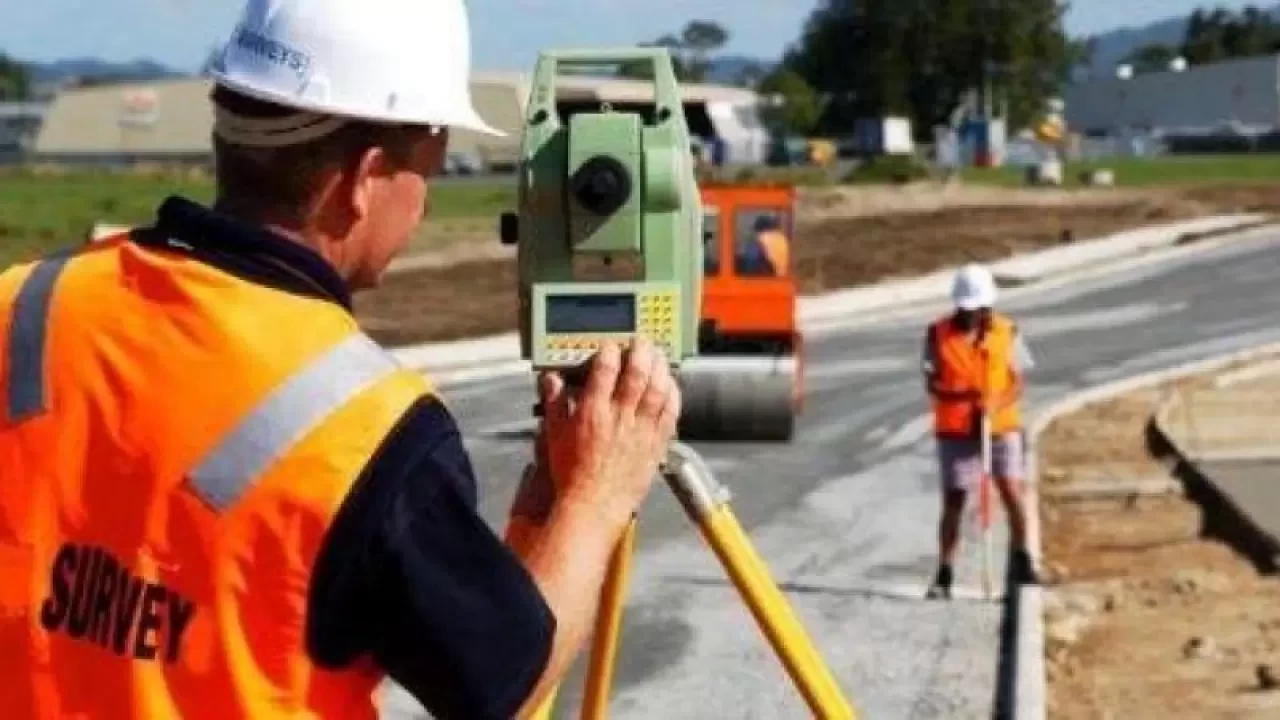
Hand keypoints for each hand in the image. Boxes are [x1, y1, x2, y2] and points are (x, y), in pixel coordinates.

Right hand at [535, 337, 680, 522]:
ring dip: (661, 368)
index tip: (610, 346)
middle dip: (641, 352)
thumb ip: (554, 403)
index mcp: (593, 412)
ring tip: (659, 356)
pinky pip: (671, 414)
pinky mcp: (656, 446)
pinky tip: (672, 386)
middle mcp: (620, 418)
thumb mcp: (553, 435)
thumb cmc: (572, 476)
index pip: (605, 369)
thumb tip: (551, 379)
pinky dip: (673, 396)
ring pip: (658, 390)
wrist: (592, 507)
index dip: (610, 351)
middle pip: (637, 374)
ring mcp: (641, 431)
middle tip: (641, 342)